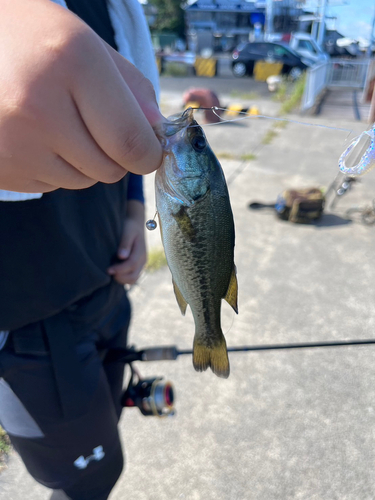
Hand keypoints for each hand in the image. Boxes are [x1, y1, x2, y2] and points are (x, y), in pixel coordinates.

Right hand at [0, 0, 162, 192]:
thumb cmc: (36, 41)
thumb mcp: (89, 44)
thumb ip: (132, 87)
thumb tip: (157, 132)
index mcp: (70, 62)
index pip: (129, 140)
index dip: (149, 153)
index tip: (150, 150)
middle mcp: (37, 107)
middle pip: (110, 169)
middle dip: (119, 157)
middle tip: (103, 129)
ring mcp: (14, 143)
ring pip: (83, 181)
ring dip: (85, 162)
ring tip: (61, 123)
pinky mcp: (1, 168)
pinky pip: (53, 185)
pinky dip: (56, 167)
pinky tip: (37, 135)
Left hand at [107, 200, 146, 284]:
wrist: (136, 225)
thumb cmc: (130, 227)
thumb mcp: (128, 231)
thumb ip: (125, 243)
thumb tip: (121, 256)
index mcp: (141, 252)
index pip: (131, 265)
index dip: (119, 269)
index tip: (108, 270)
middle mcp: (143, 260)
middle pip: (133, 276)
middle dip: (120, 277)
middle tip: (108, 272)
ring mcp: (141, 265)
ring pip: (133, 279)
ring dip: (122, 279)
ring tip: (111, 272)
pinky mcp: (138, 266)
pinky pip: (132, 277)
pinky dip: (123, 278)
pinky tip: (115, 271)